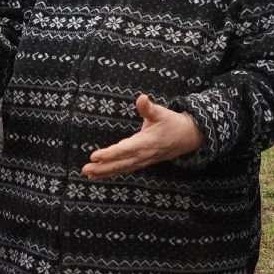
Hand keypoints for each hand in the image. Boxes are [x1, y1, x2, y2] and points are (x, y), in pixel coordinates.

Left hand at [82, 95, 200, 178]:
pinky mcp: (142, 163)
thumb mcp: (161, 112)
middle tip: (85, 170)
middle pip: (120, 164)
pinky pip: (125, 170)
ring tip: (88, 175)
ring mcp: (143, 161)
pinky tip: (98, 176)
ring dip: (104, 173)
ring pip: (121, 169)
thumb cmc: (171, 123)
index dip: (109, 154)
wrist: (188, 138)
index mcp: (146, 143)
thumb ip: (148, 108)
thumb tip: (141, 98)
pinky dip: (112, 173)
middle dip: (102, 168)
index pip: (124, 150)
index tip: (94, 156)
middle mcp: (143, 155)